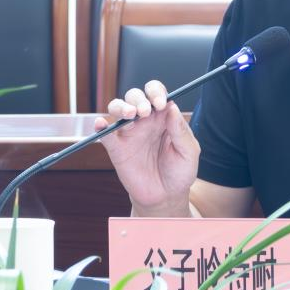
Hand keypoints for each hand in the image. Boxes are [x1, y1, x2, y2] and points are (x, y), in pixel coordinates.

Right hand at [94, 81, 198, 216]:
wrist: (166, 197)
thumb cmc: (180, 172)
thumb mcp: (189, 152)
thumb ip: (181, 131)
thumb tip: (172, 107)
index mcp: (164, 117)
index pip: (156, 93)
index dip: (156, 92)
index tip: (160, 104)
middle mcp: (145, 121)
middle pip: (134, 96)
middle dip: (138, 99)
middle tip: (145, 112)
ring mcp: (129, 134)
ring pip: (118, 108)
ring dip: (121, 106)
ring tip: (130, 115)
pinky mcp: (117, 149)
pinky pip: (105, 134)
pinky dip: (100, 126)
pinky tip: (101, 124)